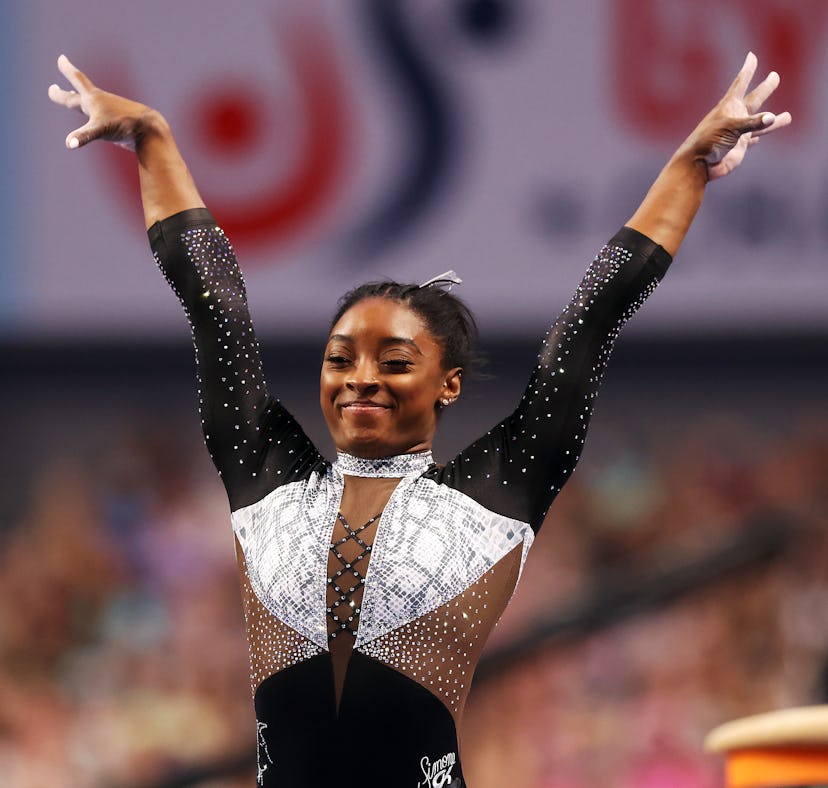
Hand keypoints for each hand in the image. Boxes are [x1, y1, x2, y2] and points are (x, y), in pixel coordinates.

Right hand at [48, 54, 155, 150]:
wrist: (149, 131)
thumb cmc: (125, 126)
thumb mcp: (101, 129)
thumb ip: (84, 136)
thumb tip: (69, 144)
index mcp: (94, 99)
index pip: (77, 80)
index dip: (68, 70)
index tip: (61, 58)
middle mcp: (100, 104)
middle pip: (76, 96)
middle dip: (63, 94)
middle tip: (53, 87)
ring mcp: (109, 114)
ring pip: (89, 106)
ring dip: (79, 102)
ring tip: (73, 99)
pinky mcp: (117, 125)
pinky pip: (101, 120)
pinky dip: (95, 120)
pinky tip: (97, 122)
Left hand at [683, 52, 791, 180]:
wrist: (698, 165)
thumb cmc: (709, 142)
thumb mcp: (730, 128)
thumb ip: (752, 122)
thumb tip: (772, 118)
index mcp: (729, 106)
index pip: (740, 83)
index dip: (747, 70)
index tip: (752, 56)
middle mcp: (734, 117)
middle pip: (754, 99)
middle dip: (765, 88)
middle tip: (775, 76)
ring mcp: (737, 133)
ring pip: (760, 123)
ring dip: (773, 120)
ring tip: (788, 117)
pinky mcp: (738, 148)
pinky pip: (750, 140)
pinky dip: (756, 137)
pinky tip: (759, 138)